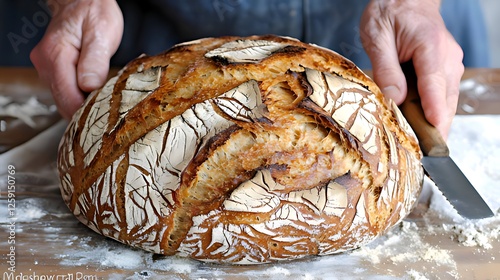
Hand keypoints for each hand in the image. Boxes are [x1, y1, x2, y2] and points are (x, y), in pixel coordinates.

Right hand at [30, 0, 122, 118]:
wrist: (82, 0)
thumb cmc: (93, 11)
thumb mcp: (101, 33)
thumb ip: (94, 61)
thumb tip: (89, 87)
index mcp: (56, 56)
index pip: (67, 98)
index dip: (86, 111)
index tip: (105, 115)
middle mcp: (45, 64)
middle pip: (65, 102)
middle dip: (86, 111)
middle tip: (109, 112)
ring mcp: (47, 68)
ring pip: (65, 99)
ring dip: (84, 104)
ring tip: (105, 101)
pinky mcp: (53, 70)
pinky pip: (67, 91)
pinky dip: (81, 96)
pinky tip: (96, 93)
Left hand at [360, 0, 463, 139]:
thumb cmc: (389, 13)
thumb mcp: (377, 37)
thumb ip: (385, 69)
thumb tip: (394, 99)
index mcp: (431, 48)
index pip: (434, 87)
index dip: (434, 116)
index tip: (434, 139)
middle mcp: (448, 58)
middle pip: (445, 101)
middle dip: (434, 129)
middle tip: (421, 155)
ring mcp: (451, 64)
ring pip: (446, 102)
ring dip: (434, 124)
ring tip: (420, 148)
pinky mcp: (446, 70)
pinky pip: (441, 96)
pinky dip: (433, 113)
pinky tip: (421, 127)